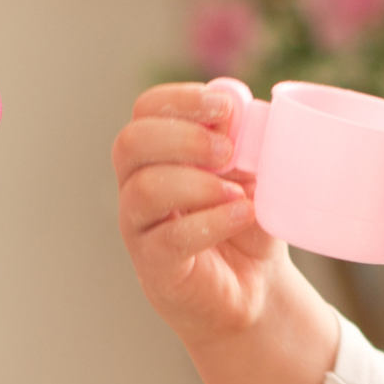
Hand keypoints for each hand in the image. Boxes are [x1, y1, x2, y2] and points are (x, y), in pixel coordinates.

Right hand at [113, 81, 283, 349]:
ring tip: (236, 192)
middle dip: (184, 138)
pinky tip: (242, 214)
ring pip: (144, 189)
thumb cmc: (244, 217)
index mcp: (157, 150)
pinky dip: (211, 221)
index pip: (146, 110)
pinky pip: (170, 238)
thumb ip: (243, 138)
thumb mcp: (251, 170)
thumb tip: (239, 107)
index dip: (182, 100)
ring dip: (197, 183)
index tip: (226, 107)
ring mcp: (140, 226)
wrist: (252, 283)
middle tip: (228, 151)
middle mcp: (136, 183)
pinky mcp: (155, 264)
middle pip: (131, 143)